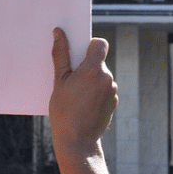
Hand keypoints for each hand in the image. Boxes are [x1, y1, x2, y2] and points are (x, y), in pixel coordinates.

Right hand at [48, 28, 117, 146]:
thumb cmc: (64, 111)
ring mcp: (112, 91)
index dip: (89, 44)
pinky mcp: (114, 102)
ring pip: (101, 76)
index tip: (78, 52)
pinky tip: (83, 104)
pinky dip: (95, 92)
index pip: (100, 44)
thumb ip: (61, 54)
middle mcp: (107, 78)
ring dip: (90, 80)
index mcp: (93, 70)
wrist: (77, 141)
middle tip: (70, 79)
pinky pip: (104, 89)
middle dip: (85, 65)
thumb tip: (59, 33)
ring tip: (75, 95)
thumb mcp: (58, 81)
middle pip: (98, 61)